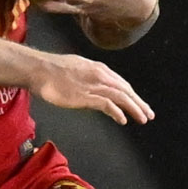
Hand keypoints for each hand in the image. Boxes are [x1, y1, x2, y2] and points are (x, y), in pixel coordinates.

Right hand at [30, 53, 154, 125]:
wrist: (39, 69)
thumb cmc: (52, 70)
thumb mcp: (76, 69)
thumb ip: (88, 77)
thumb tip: (93, 87)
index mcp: (98, 69)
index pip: (121, 83)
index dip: (133, 95)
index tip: (140, 103)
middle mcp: (100, 75)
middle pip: (126, 90)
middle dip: (139, 103)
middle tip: (148, 114)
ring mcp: (94, 85)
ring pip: (121, 97)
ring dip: (134, 109)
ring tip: (142, 119)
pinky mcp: (86, 96)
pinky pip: (107, 104)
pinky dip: (117, 112)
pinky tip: (123, 120)